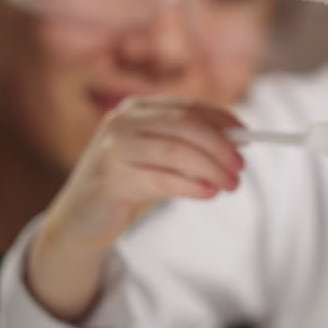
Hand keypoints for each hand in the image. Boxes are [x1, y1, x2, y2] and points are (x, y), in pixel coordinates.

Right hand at [26, 97, 244, 321]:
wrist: (80, 220)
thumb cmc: (129, 185)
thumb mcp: (160, 159)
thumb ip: (190, 147)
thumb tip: (238, 144)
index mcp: (137, 109)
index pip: (189, 107)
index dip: (223, 121)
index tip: (247, 138)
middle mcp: (122, 122)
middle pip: (185, 126)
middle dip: (220, 146)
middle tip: (241, 167)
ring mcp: (113, 148)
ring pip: (177, 151)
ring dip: (211, 169)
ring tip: (229, 185)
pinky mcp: (109, 179)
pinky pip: (161, 179)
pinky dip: (191, 186)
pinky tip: (208, 193)